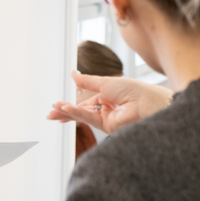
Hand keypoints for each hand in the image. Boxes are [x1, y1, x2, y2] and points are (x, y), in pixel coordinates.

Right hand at [47, 71, 172, 133]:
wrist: (147, 103)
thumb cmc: (134, 90)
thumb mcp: (105, 82)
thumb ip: (87, 81)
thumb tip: (73, 74)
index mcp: (107, 96)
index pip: (85, 101)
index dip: (73, 102)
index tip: (59, 103)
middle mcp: (106, 108)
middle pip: (81, 110)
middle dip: (65, 111)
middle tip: (51, 112)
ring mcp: (106, 118)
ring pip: (82, 116)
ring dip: (68, 113)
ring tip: (53, 112)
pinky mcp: (106, 126)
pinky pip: (88, 118)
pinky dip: (77, 114)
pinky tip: (66, 109)